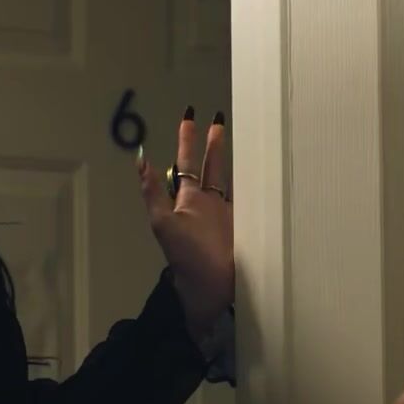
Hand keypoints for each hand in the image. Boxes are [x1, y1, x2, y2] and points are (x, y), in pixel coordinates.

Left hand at [137, 108, 233, 341]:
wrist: (209, 286)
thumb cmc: (184, 254)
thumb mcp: (163, 221)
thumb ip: (152, 191)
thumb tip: (140, 158)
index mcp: (187, 199)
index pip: (187, 162)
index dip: (187, 141)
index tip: (189, 117)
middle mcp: (208, 202)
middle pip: (211, 166)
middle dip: (213, 143)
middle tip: (218, 119)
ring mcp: (228, 212)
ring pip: (232, 177)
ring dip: (235, 157)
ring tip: (243, 135)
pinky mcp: (247, 222)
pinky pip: (250, 196)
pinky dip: (256, 181)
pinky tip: (263, 166)